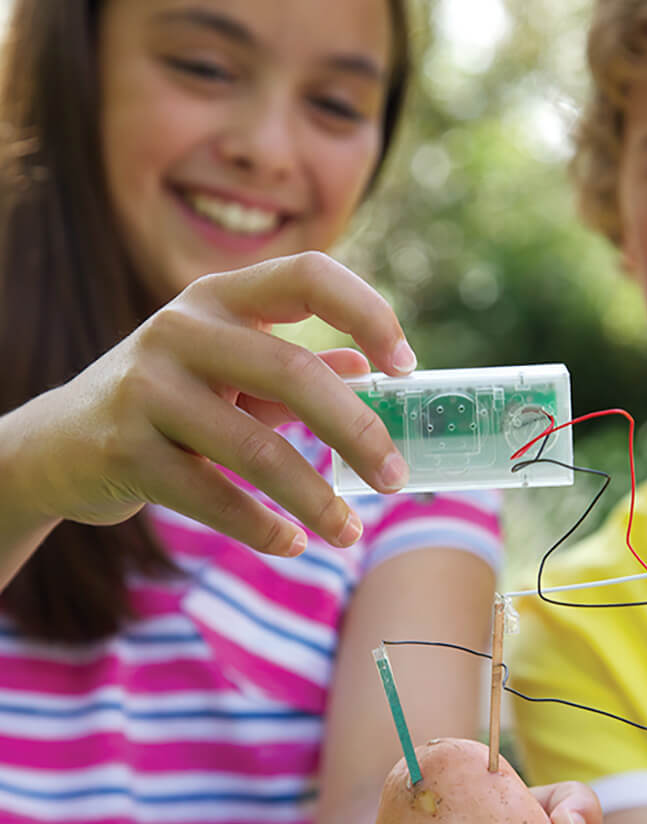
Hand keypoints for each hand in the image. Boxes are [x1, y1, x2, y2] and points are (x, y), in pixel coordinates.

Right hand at [5, 252, 414, 557]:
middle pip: (294, 373)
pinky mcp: (124, 450)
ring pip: (257, 449)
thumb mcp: (228, 372)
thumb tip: (371, 373)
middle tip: (395, 479)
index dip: (369, 313)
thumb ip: (295, 370)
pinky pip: (213, 497)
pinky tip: (292, 543)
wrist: (58, 445)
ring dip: (316, 499)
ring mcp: (147, 388)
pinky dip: (263, 528)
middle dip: (358, 433)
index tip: (407, 367)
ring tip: (348, 532)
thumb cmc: (166, 402)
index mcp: (219, 298)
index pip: (309, 275)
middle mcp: (181, 329)